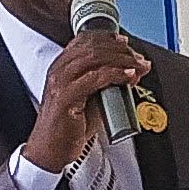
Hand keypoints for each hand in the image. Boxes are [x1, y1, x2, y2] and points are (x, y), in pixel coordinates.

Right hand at [25, 33, 150, 172]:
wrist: (49, 151)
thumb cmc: (67, 129)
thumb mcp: (90, 100)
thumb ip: (106, 85)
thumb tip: (130, 74)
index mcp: (61, 68)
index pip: (84, 41)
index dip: (107, 38)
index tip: (125, 42)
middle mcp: (59, 71)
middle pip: (92, 46)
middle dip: (121, 50)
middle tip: (139, 58)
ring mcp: (61, 83)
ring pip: (95, 58)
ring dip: (122, 59)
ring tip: (139, 65)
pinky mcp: (66, 97)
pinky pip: (95, 78)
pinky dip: (116, 74)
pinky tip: (128, 76)